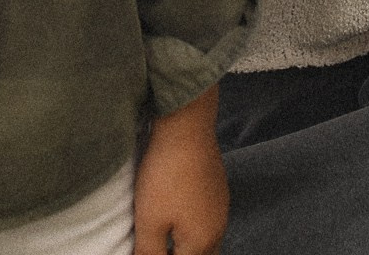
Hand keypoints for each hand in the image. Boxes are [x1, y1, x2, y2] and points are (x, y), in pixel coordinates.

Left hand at [133, 88, 225, 254]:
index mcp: (202, 242)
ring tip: (168, 241)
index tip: (147, 250)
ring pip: (208, 240)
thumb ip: (149, 252)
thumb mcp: (149, 220)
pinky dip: (195, 228)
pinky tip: (179, 217)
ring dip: (190, 246)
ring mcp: (221, 206)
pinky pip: (209, 220)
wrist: (187, 126)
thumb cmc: (165, 175)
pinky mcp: (217, 187)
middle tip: (160, 248)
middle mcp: (218, 228)